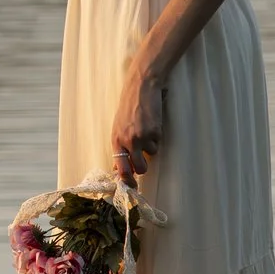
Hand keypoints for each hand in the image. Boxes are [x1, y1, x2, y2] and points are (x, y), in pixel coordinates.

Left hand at [110, 63, 163, 184]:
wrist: (141, 88)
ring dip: (150, 145)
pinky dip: (156, 135)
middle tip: (144, 161)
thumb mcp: (118, 127)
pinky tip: (151, 122)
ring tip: (145, 128)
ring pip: (151, 154)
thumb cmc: (128, 107)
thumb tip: (118, 168)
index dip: (127, 179)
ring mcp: (142, 137)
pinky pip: (158, 142)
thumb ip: (120, 147)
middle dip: (143, 169)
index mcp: (116, 140)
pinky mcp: (155, 132)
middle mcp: (128, 141)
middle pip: (139, 168)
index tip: (131, 185)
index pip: (120, 167)